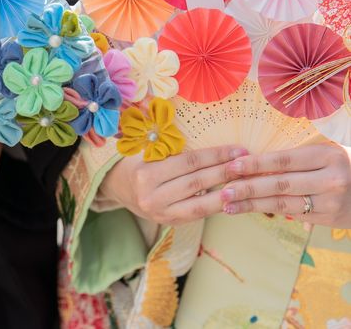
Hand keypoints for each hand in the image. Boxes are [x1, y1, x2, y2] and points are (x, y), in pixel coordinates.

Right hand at [100, 146, 248, 225]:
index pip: (188, 162)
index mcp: (146, 173)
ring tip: (245, 182)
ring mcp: (160, 213)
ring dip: (226, 191)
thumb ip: (172, 148)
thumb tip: (212, 145)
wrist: (119, 187)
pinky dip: (215, 205)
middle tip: (248, 163)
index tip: (237, 149)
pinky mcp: (169, 223)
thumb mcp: (148, 151)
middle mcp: (152, 196)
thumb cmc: (138, 162)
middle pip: (196, 182)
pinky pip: (197, 214)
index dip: (215, 155)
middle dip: (225, 172)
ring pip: (200, 203)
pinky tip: (231, 197)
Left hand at [221, 144, 350, 227]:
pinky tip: (248, 209)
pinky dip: (268, 211)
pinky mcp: (330, 219)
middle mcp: (330, 179)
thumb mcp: (320, 152)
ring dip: (252, 205)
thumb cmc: (336, 163)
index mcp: (325, 156)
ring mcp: (331, 202)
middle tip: (223, 191)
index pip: (283, 160)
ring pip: (283, 204)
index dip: (255, 164)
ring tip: (228, 205)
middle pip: (280, 185)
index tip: (231, 166)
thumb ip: (291, 158)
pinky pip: (293, 213)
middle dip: (248, 188)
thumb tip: (250, 164)